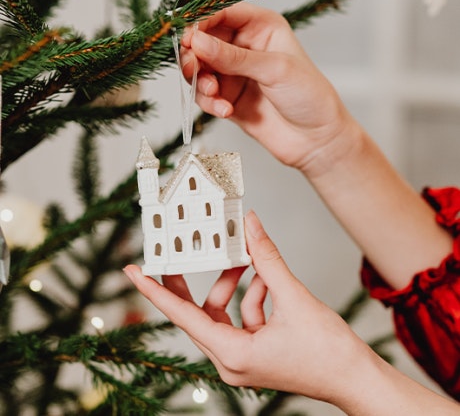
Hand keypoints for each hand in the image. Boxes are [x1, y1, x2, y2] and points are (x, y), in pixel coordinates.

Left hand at [124, 211, 372, 403]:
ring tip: (254, 264)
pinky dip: (252, 296)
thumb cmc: (329, 353)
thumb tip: (252, 227)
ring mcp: (242, 359)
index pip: (182, 316)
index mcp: (233, 354)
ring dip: (236, 285)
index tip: (133, 272)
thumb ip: (269, 259)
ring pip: (223, 312)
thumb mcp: (295, 298)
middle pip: (198, 313)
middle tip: (180, 256)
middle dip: (194, 282)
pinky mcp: (255, 352)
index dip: (155, 291)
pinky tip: (269, 281)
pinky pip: (242, 318)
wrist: (356, 379)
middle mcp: (231, 361)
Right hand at [180, 2, 351, 173]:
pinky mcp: (229, 99)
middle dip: (195, 56)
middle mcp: (245, 48)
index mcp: (261, 28)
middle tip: (193, 68)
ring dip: (201, 82)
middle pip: (204, 42)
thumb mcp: (274, 70)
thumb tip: (198, 42)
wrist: (315, 139)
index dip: (202, 22)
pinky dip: (210, 103)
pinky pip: (206, 96)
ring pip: (201, 70)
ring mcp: (235, 75)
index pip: (223, 13)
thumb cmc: (309, 97)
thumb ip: (234, 57)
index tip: (190, 37)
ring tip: (214, 93)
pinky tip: (225, 110)